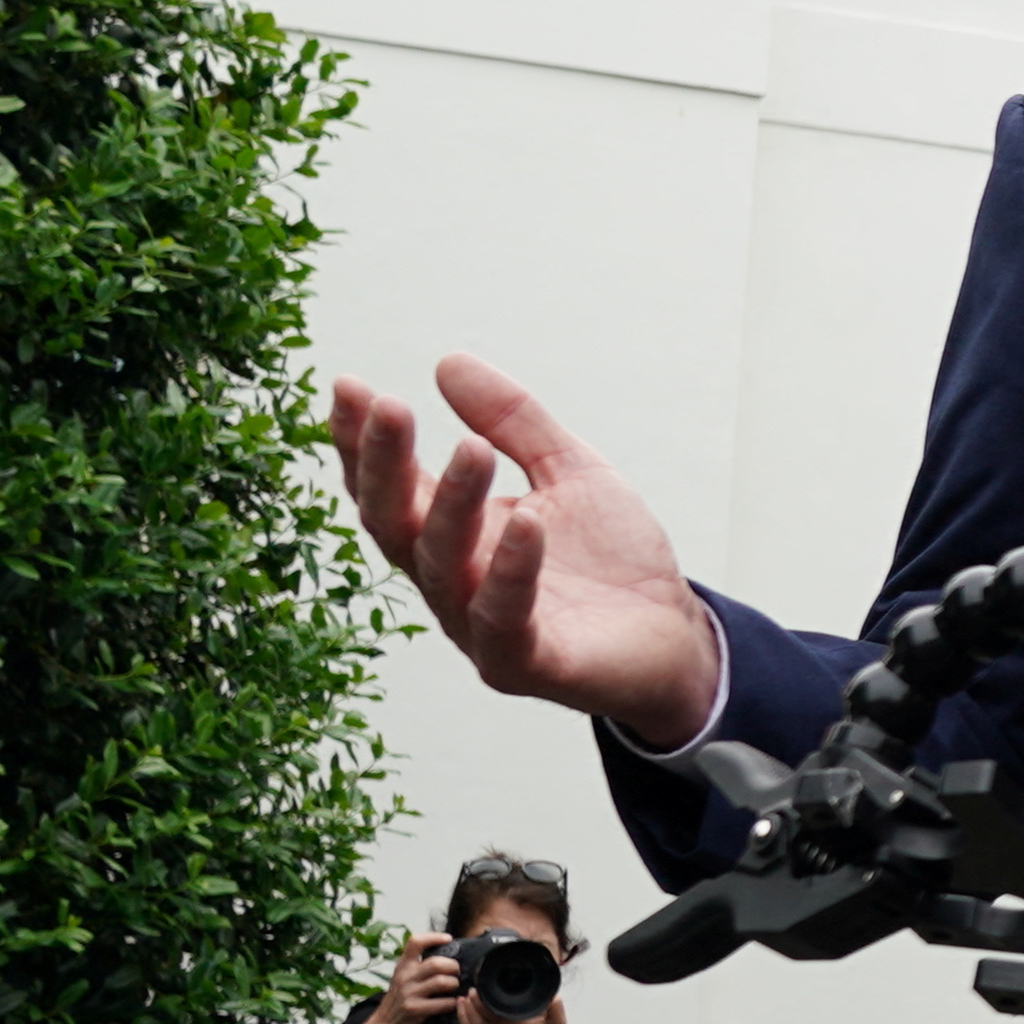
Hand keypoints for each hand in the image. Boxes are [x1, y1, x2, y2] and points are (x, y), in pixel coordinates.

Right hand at [329, 357, 726, 750]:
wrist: (673, 634)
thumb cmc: (611, 559)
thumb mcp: (568, 469)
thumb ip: (514, 421)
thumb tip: (446, 362)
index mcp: (452, 534)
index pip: (388, 487)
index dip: (361, 442)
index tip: (350, 387)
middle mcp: (450, 580)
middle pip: (394, 524)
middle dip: (385, 465)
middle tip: (390, 407)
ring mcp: (479, 626)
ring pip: (442, 566)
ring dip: (453, 504)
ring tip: (471, 448)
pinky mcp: (523, 662)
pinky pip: (504, 618)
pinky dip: (512, 570)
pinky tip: (526, 521)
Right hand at [385, 933, 468, 1023]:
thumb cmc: (400, 1000)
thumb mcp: (403, 978)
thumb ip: (419, 967)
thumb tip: (448, 954)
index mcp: (403, 965)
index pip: (415, 942)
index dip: (434, 937)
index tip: (448, 939)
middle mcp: (405, 977)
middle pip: (436, 963)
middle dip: (454, 967)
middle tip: (457, 972)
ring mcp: (409, 993)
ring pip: (442, 982)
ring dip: (455, 985)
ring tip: (455, 988)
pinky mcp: (415, 1009)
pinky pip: (443, 1003)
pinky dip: (453, 1003)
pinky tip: (453, 1003)